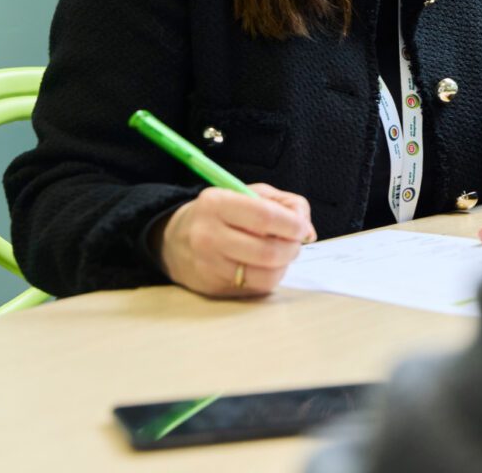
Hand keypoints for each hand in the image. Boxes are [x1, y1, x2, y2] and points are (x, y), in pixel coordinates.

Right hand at [153, 183, 315, 297]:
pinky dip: (269, 276)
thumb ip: (285, 204)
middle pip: (267, 251)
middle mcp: (208, 236)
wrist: (174, 239)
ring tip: (282, 252)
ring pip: (264, 275)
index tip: (302, 227)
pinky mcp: (212, 288)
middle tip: (296, 241)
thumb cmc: (221, 212)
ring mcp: (208, 266)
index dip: (292, 224)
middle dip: (292, 248)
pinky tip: (265, 264)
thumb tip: (308, 231)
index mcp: (217, 204)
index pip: (264, 217)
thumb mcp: (249, 193)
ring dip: (284, 265)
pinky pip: (255, 288)